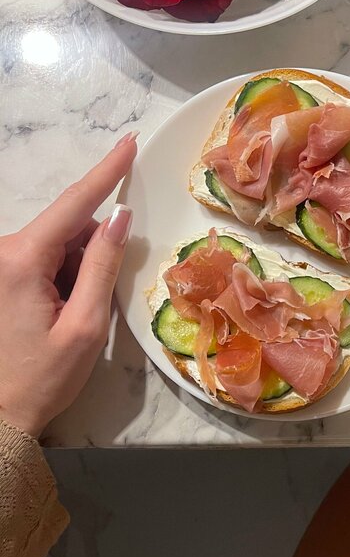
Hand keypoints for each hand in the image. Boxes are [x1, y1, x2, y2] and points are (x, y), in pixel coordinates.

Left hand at [0, 134, 137, 437]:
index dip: (106, 172)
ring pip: (57, 245)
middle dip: (92, 251)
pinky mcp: (0, 276)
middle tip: (92, 304)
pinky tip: (59, 315)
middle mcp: (2, 253)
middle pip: (66, 227)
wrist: (0, 415)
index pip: (73, 204)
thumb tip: (118, 219)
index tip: (129, 142)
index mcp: (21, 260)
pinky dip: (63, 277)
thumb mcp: (85, 326)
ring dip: (77, 269)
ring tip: (70, 319)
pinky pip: (43, 260)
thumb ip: (102, 266)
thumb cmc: (44, 378)